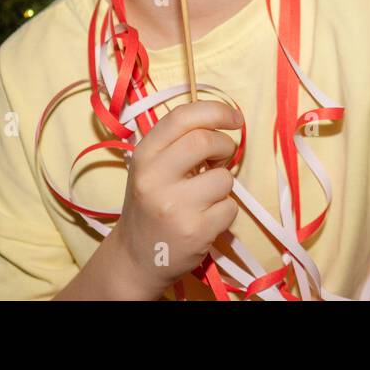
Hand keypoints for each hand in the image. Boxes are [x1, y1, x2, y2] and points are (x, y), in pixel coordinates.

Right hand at [111, 99, 242, 296]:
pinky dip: (224, 212)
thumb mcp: (151, 168)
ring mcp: (174, 206)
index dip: (215, 111)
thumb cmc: (151, 205)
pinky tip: (204, 219)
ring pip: (224, 178)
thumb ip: (179, 143)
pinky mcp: (195, 232)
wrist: (135, 258)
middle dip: (224, 146)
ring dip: (223, 185)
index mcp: (143, 155)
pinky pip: (230, 208)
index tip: (234, 118)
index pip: (182, 117)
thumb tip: (223, 124)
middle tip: (220, 159)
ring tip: (204, 197)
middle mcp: (154, 178)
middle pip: (205, 140)